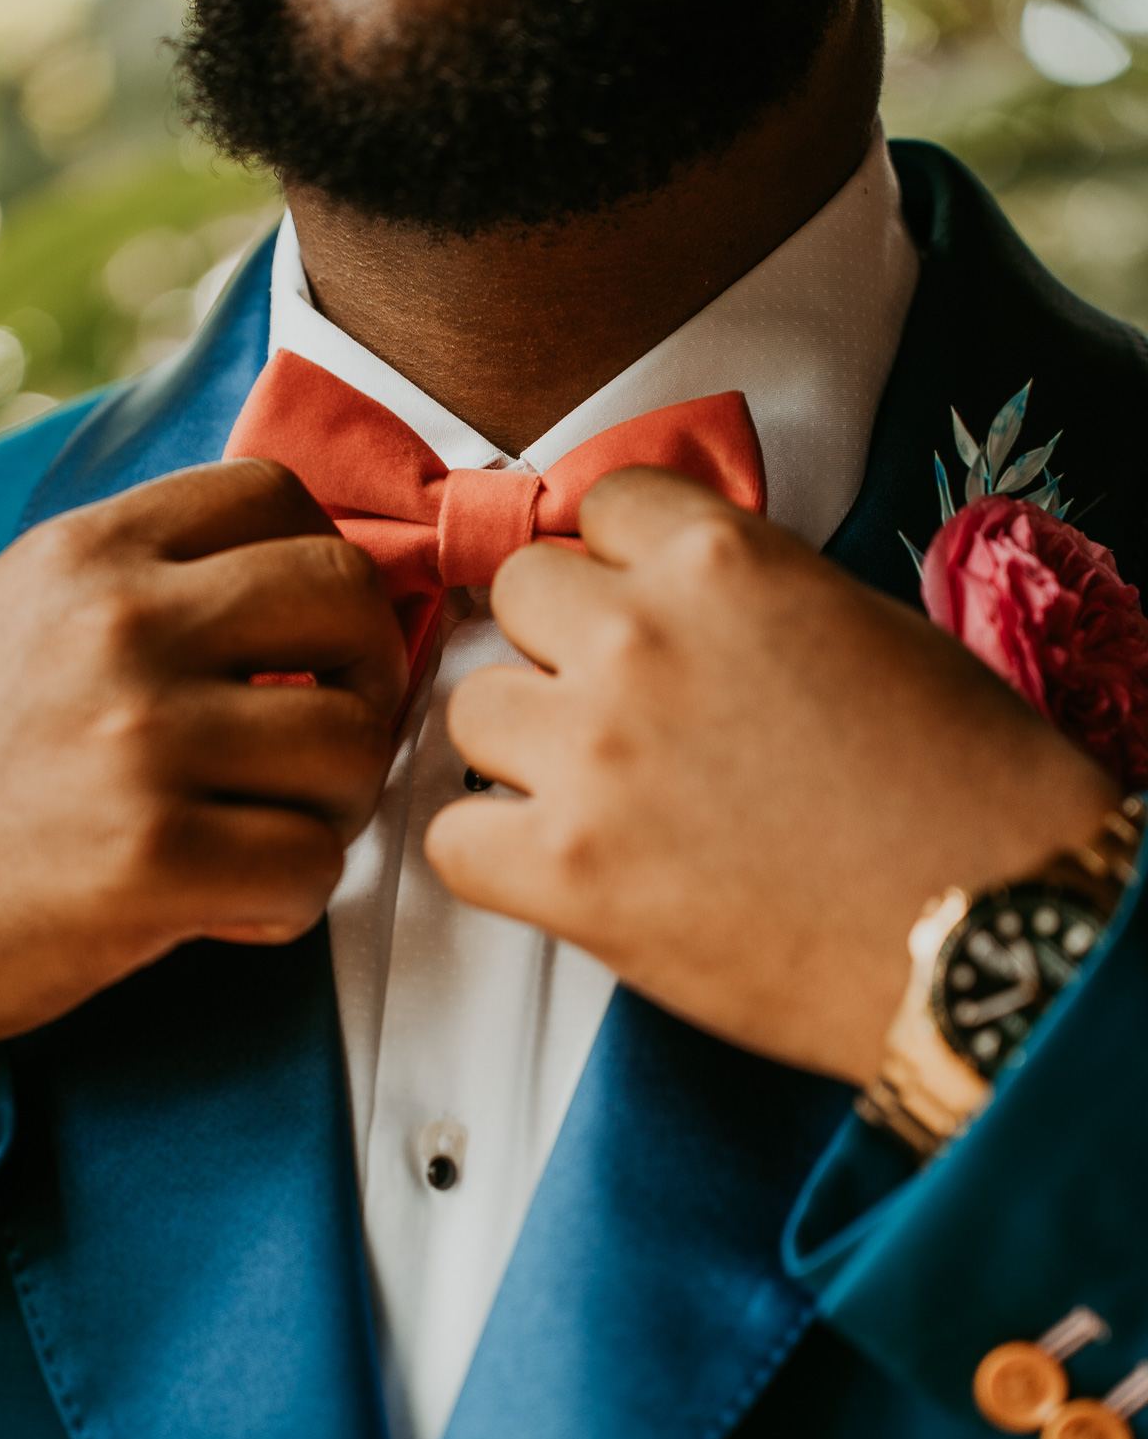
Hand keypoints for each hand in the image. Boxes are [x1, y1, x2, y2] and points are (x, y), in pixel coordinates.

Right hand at [0, 459, 406, 1052]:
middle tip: (327, 743)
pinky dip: (291, 902)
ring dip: (335, 809)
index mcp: (90, 555)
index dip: (322, 577)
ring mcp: (137, 739)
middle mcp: (118, 627)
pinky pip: (313, 864)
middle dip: (368, 680)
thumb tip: (304, 591)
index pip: (275, 496)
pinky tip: (230, 907)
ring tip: (268, 837)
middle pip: (346, 599)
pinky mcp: (152, 858)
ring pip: (351, 744)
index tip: (312, 646)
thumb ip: (151, 588)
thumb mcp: (26, 622)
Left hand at [426, 469, 1118, 1082]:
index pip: (597, 508)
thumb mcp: (864, 627)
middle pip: (515, 597)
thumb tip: (674, 606)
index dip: (616, 569)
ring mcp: (592, 755)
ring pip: (470, 712)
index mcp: (721, 559)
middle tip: (616, 715)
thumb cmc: (962, 787)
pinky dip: (493, 859)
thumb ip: (746, 596)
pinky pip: (451, 840)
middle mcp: (638, 639)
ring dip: (521, 753)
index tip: (634, 616)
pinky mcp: (567, 873)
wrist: (988, 930)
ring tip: (595, 804)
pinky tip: (558, 875)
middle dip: (557, 649)